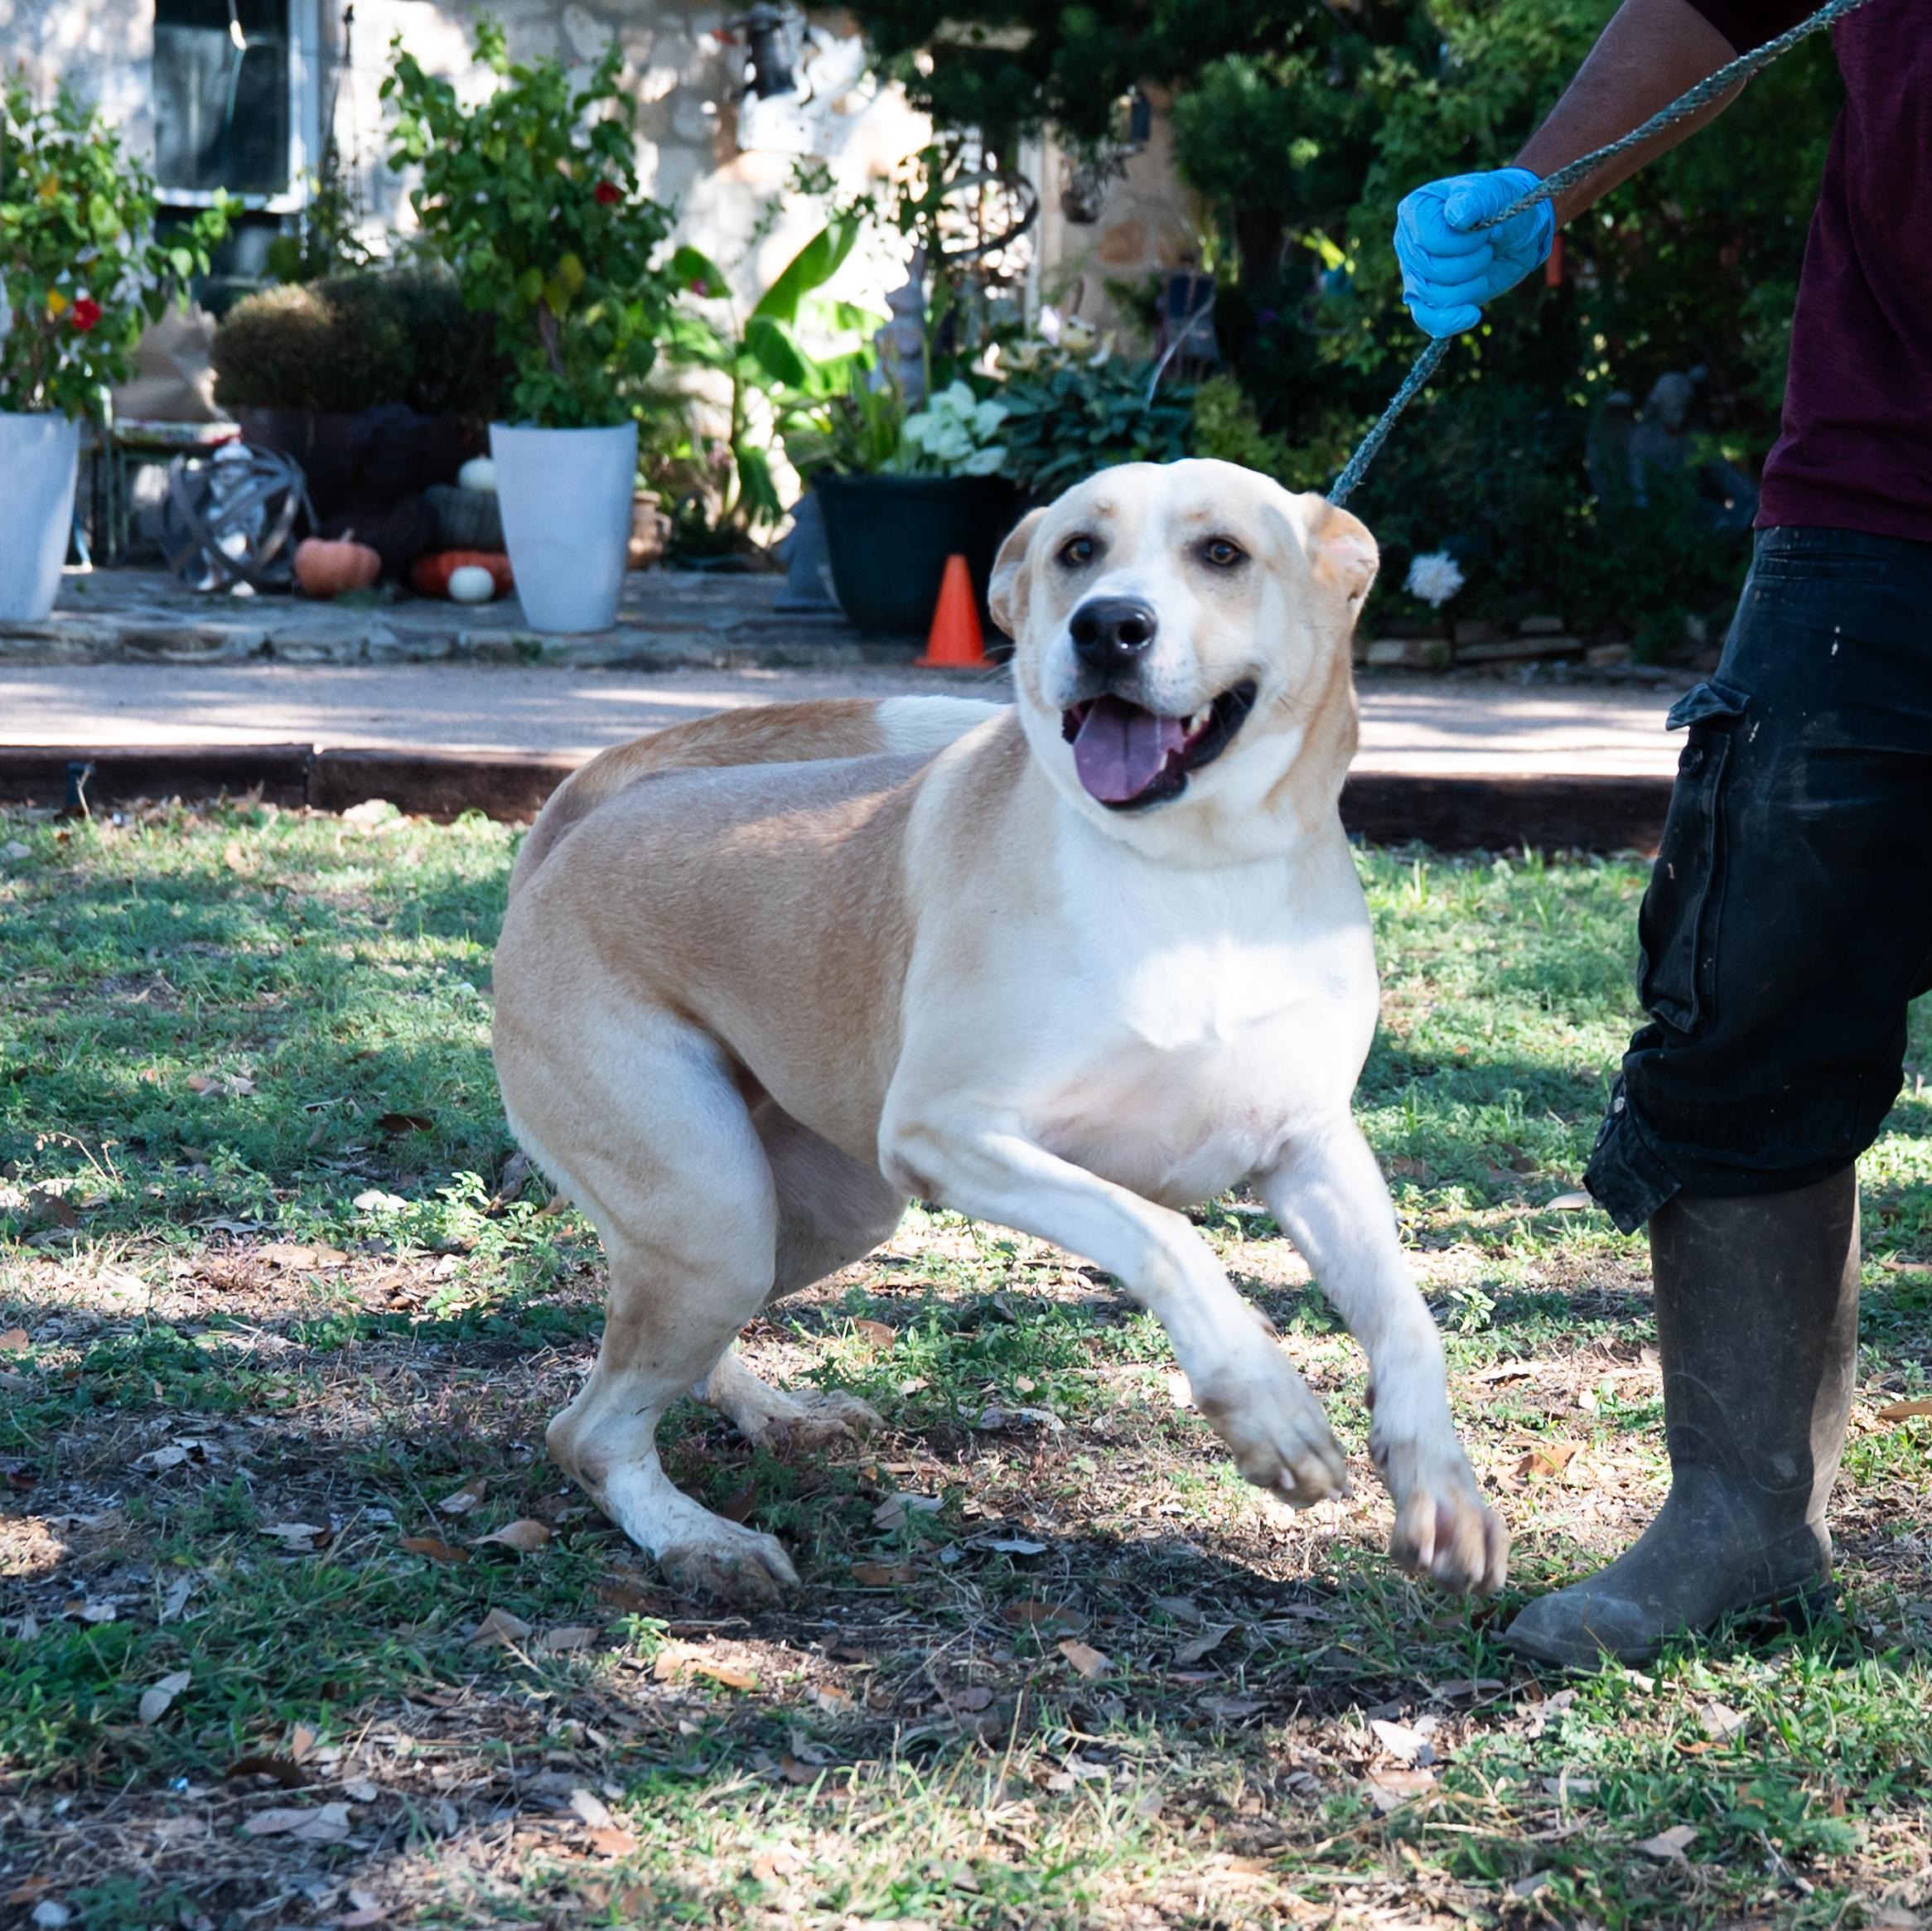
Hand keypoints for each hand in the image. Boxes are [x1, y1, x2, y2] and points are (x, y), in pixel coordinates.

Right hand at [1393, 167, 1554, 338]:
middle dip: (1473, 264)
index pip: (1432, 241)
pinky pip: (1429, 320)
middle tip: (1488, 246)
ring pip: (1435, 298)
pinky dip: (1452, 321)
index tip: (1487, 228)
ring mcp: (1415, 274)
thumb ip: (1474, 200)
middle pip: (1433, 272)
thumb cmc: (1500, 203)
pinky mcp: (1428, 299)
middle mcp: (1408, 244)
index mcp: (1415, 211)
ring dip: (1472, 286)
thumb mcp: (1493, 192)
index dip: (1466, 242)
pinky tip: (1473, 314)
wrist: (1515, 229)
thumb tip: (1455, 215)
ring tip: (1484, 265)